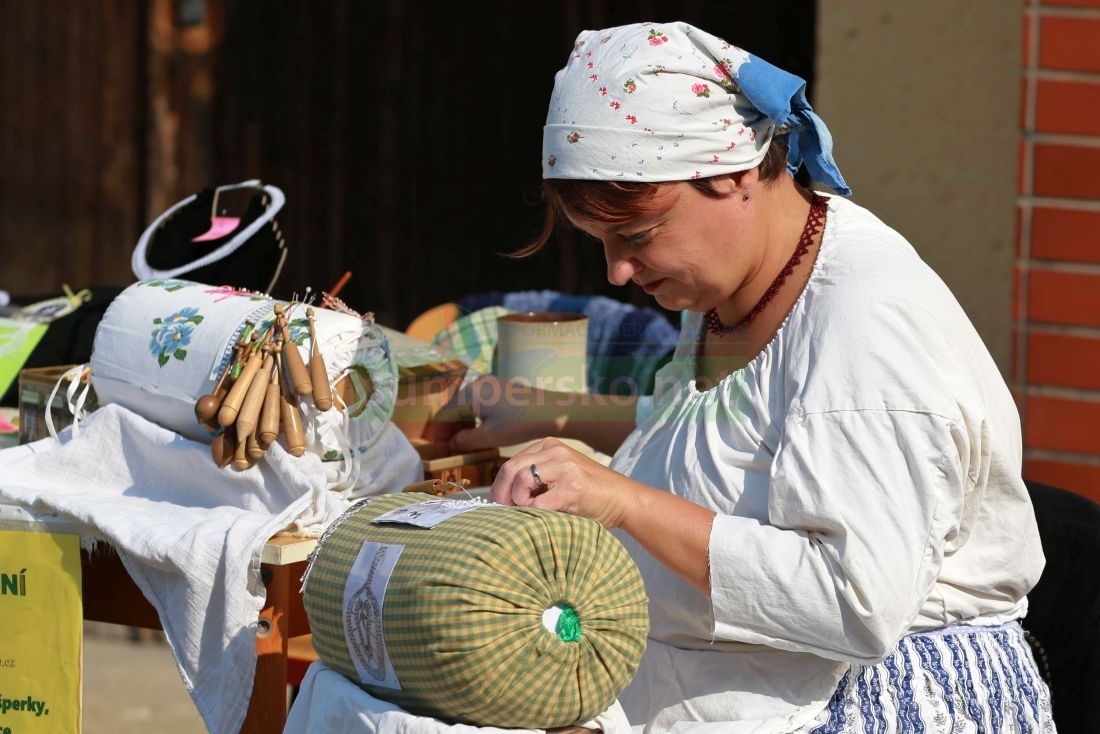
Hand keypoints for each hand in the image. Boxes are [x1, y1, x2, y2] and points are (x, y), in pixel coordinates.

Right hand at [425, 375, 562, 452]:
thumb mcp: (490, 436)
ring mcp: (488, 385)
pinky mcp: (497, 389)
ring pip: (465, 407)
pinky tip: (476, 435)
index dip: (439, 436)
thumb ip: (465, 440)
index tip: (440, 453)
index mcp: (471, 393)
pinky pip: (477, 404)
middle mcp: (476, 384)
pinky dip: (473, 420)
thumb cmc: (521, 423)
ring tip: (462, 446)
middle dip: (449, 431)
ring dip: (461, 427)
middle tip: (449, 452)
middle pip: (453, 409)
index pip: (445, 415)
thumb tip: (450, 445)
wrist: (551, 411)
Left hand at [490, 437, 632, 528]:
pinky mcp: (573, 487)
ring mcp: (565, 467)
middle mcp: (556, 451)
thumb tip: (501, 497)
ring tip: (526, 512)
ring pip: (521, 479)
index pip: (510, 463)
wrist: (622, 499)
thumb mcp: (558, 475)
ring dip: (518, 501)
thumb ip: (534, 478)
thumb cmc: (587, 493)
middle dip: (502, 493)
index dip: (499, 486)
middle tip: (504, 510)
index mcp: (549, 446)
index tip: (499, 503)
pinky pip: (539, 501)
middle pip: (510, 468)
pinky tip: (544, 517)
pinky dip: (535, 512)